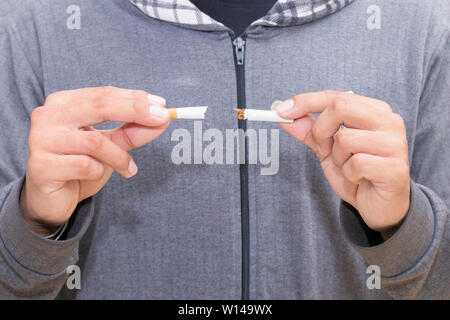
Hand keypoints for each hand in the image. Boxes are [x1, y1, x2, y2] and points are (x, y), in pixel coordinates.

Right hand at [20, 86, 169, 235]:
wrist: (51, 200)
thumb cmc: (80, 166)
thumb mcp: (111, 146)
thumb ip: (132, 132)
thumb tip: (161, 118)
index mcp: (63, 103)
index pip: (104, 94)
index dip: (135, 99)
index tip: (162, 105)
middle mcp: (48, 115)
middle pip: (100, 107)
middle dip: (136, 111)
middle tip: (161, 119)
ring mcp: (40, 139)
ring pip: (95, 141)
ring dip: (119, 156)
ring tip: (129, 168)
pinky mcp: (40, 165)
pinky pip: (84, 165)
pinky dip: (99, 171)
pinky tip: (96, 176)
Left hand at [276, 90, 409, 233]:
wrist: (379, 206)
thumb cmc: (357, 173)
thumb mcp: (327, 149)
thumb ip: (309, 131)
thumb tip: (283, 114)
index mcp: (374, 111)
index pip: (335, 96)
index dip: (306, 101)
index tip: (281, 111)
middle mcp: (388, 121)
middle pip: (340, 107)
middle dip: (321, 131)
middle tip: (324, 150)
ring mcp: (395, 143)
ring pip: (345, 138)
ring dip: (337, 159)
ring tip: (349, 168)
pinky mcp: (395, 167)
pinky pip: (356, 164)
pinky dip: (349, 175)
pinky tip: (360, 179)